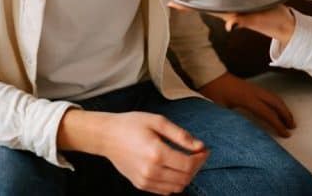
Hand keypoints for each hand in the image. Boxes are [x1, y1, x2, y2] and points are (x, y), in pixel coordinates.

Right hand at [57, 109, 207, 193]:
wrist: (107, 136)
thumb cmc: (132, 124)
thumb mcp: (158, 121)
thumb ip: (180, 135)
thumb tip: (199, 145)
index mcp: (156, 153)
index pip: (188, 164)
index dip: (201, 158)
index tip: (204, 149)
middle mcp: (151, 171)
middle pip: (185, 178)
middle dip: (196, 167)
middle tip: (197, 154)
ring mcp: (145, 180)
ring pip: (177, 187)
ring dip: (187, 176)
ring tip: (186, 160)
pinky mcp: (140, 185)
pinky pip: (165, 191)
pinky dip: (174, 182)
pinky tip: (173, 168)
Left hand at [169, 2, 296, 48]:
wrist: (286, 22)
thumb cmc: (271, 23)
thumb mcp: (259, 20)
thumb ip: (244, 21)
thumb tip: (228, 26)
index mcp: (228, 12)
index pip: (202, 8)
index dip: (186, 6)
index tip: (169, 1)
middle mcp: (229, 6)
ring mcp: (238, 0)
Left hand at [199, 71, 296, 136]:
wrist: (208, 74)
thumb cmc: (212, 91)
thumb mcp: (220, 109)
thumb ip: (231, 120)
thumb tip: (240, 134)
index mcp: (247, 98)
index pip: (268, 113)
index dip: (278, 124)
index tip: (286, 134)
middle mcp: (254, 92)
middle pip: (276, 103)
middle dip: (286, 115)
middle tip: (292, 127)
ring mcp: (253, 88)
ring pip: (273, 97)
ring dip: (282, 108)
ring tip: (288, 119)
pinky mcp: (250, 87)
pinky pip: (268, 95)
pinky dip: (276, 103)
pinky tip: (275, 109)